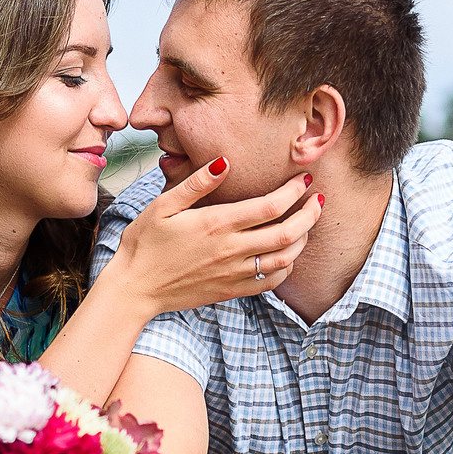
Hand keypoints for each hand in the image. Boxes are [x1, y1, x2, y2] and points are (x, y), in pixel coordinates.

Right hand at [104, 160, 321, 317]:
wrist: (134, 288)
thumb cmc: (145, 243)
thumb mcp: (163, 205)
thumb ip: (197, 183)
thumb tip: (225, 162)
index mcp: (216, 224)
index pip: (270, 205)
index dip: (293, 191)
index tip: (303, 180)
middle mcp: (231, 250)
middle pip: (288, 232)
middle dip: (310, 214)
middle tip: (318, 200)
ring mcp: (233, 273)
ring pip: (285, 258)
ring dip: (302, 239)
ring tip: (306, 224)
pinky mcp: (231, 291)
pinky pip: (270, 282)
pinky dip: (286, 267)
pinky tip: (286, 255)